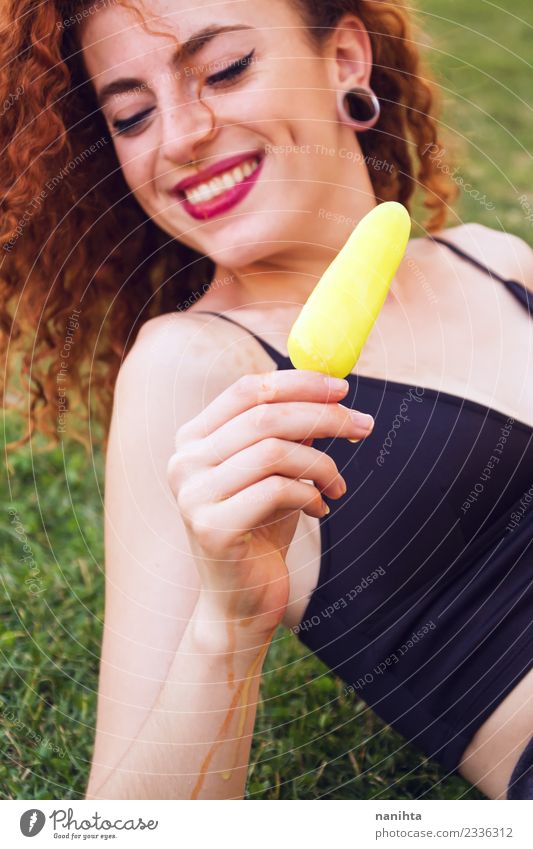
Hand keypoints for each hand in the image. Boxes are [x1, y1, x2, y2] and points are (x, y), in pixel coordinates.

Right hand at [167, 370, 373, 637]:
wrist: (241, 601)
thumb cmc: (260, 531)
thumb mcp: (275, 473)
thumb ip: (288, 433)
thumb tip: (329, 392)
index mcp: (194, 440)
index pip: (247, 390)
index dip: (298, 382)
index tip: (342, 388)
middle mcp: (185, 462)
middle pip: (265, 416)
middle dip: (323, 416)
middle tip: (363, 425)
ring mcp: (193, 495)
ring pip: (274, 451)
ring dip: (321, 463)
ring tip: (339, 484)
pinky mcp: (212, 527)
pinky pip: (277, 490)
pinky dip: (311, 493)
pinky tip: (321, 509)